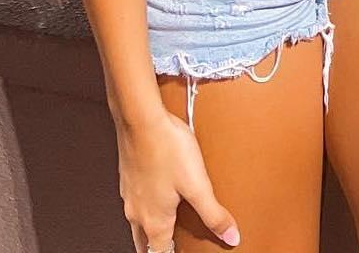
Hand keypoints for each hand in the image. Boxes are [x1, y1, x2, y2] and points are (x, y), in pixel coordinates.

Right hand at [118, 107, 239, 249]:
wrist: (139, 118)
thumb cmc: (167, 148)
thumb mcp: (197, 184)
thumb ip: (213, 213)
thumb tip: (230, 236)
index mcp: (155, 221)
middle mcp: (137, 212)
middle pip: (144, 243)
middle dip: (156, 249)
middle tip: (168, 248)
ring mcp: (129, 195)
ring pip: (137, 223)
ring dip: (148, 229)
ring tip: (163, 226)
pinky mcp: (128, 177)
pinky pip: (135, 201)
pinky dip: (144, 206)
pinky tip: (155, 193)